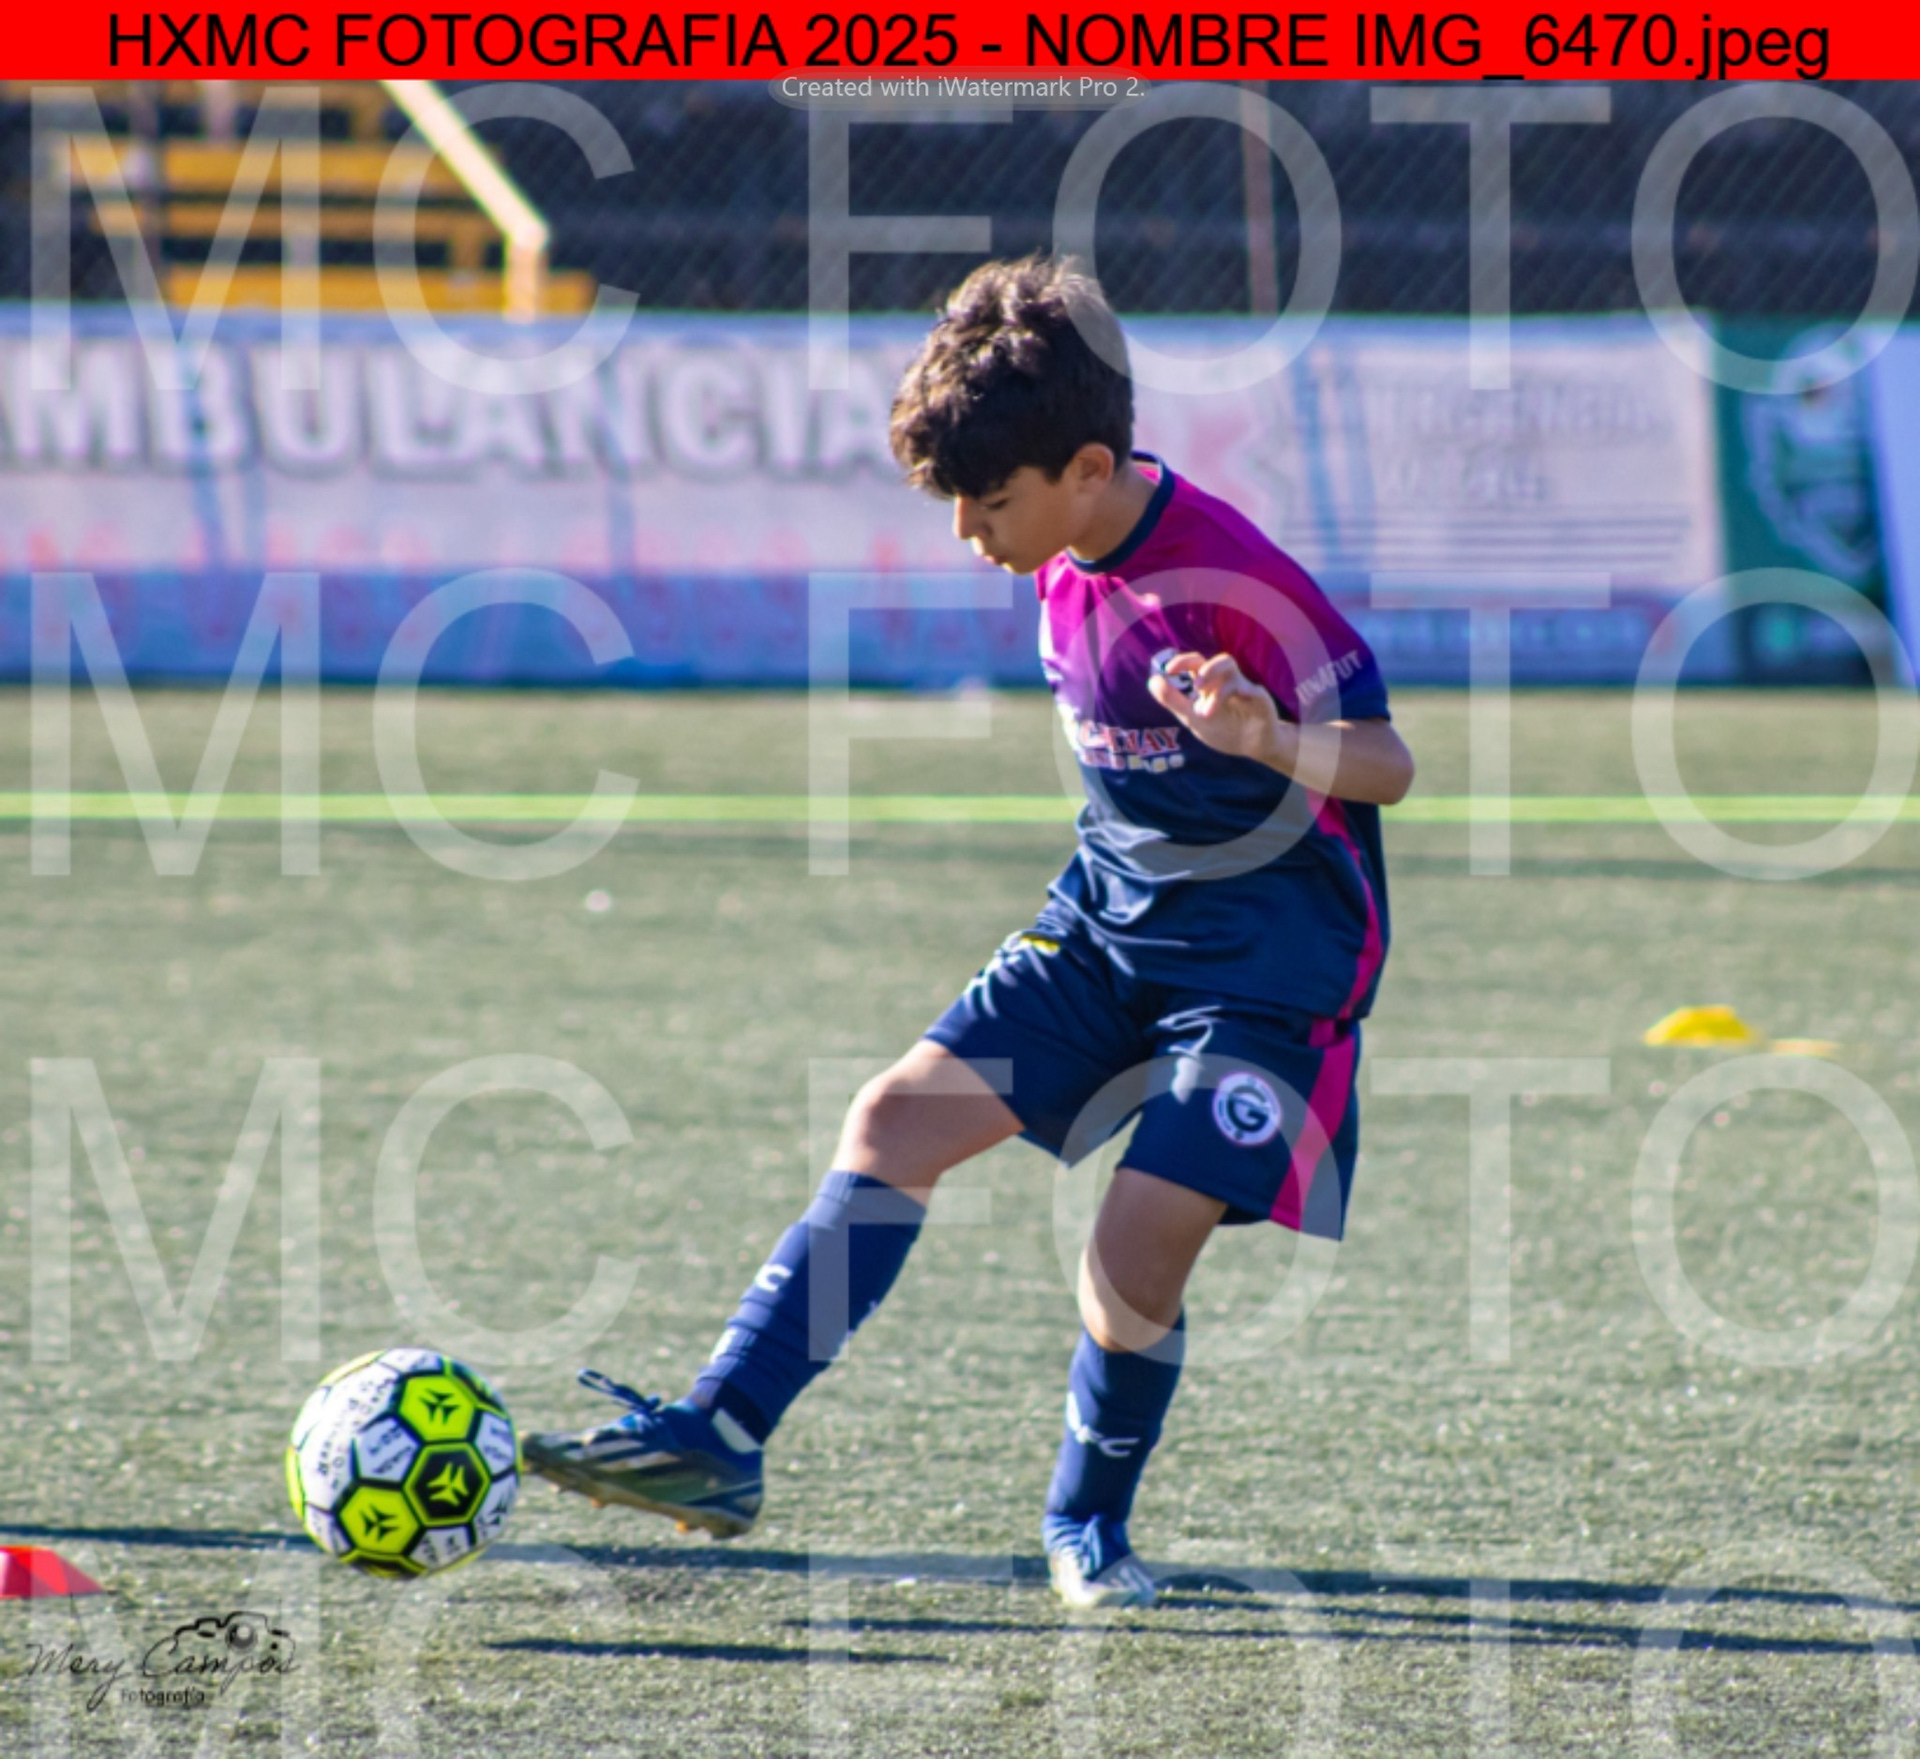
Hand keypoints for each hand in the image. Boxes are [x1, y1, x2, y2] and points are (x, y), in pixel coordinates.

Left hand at [1147, 651, 1283, 765]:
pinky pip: (1255, 692)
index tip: (1168, 670)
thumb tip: (1152, 680)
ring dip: (1219, 689)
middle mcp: (1228, 681)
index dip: (1183, 661)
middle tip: (1196, 688)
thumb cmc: (1223, 728)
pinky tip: (1236, 706)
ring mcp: (1245, 689)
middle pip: (1221, 661)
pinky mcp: (1261, 701)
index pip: (1197, 663)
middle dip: (1207, 670)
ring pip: (1235, 674)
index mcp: (1210, 684)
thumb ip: (1173, 700)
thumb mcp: (1192, 717)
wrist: (1252, 746)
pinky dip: (1245, 694)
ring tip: (1207, 711)